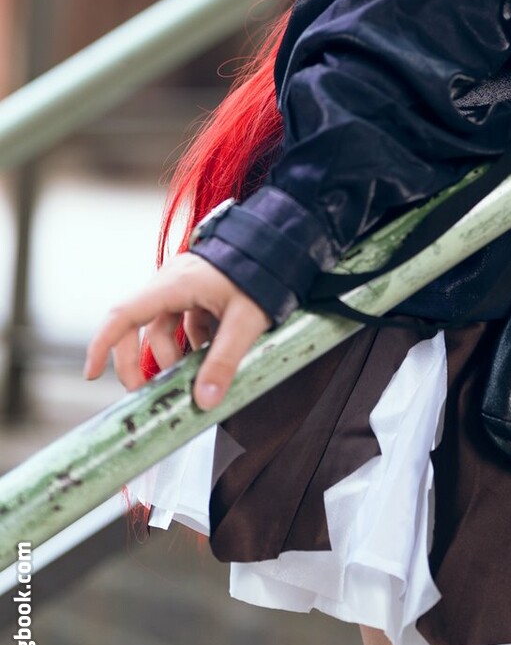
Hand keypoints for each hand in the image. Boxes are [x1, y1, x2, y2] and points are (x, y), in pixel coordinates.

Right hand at [83, 252, 271, 409]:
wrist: (285, 242)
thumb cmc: (265, 273)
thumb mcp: (245, 321)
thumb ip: (223, 361)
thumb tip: (204, 402)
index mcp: (174, 284)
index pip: (123, 314)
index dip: (102, 345)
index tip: (91, 374)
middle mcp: (173, 281)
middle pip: (138, 326)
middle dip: (139, 362)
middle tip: (148, 393)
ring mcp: (186, 283)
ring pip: (164, 327)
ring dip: (174, 355)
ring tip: (195, 376)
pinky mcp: (200, 288)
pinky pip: (184, 320)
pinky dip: (192, 342)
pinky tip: (213, 354)